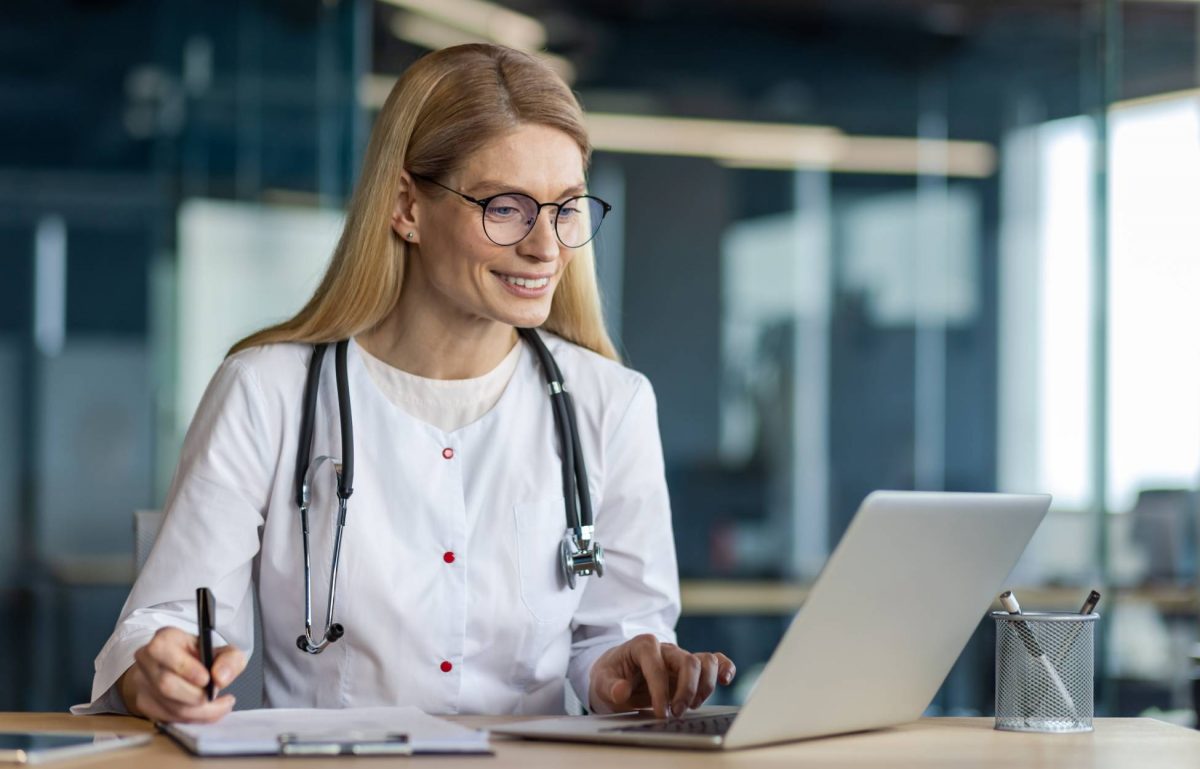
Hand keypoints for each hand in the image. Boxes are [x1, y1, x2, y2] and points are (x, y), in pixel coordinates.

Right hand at [117, 626, 245, 722]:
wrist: (186, 669)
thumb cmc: (203, 657)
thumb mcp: (223, 651)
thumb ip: (230, 660)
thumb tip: (220, 678)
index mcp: (165, 639)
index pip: (163, 651)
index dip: (185, 667)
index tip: (207, 679)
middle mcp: (148, 659)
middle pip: (166, 684)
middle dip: (195, 696)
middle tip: (215, 696)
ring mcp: (142, 683)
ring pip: (168, 705)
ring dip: (199, 711)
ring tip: (220, 705)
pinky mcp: (144, 703)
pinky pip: (168, 718)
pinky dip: (192, 719)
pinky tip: (208, 711)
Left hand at [589, 634, 735, 718]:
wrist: (618, 674)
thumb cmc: (612, 676)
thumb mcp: (602, 682)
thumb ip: (610, 686)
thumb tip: (620, 691)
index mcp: (643, 646)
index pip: (657, 665)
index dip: (660, 691)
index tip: (661, 714)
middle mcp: (666, 648)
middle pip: (688, 662)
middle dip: (686, 691)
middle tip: (677, 713)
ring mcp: (680, 657)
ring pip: (705, 662)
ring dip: (704, 686)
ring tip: (691, 706)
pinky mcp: (691, 668)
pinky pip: (714, 661)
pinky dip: (724, 668)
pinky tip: (725, 680)